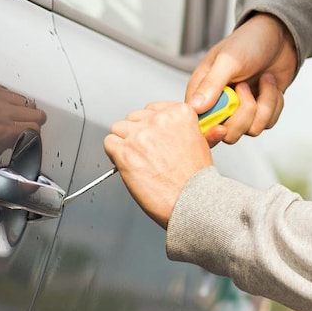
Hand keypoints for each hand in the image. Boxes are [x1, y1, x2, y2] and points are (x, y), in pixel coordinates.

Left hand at [0, 66, 46, 174]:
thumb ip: (15, 138)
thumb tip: (28, 129)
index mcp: (4, 130)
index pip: (35, 126)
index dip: (32, 133)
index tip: (27, 135)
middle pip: (32, 109)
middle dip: (28, 120)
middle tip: (18, 126)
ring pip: (20, 97)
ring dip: (15, 107)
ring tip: (3, 116)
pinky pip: (1, 88)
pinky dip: (0, 98)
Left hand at [105, 102, 213, 227]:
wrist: (191, 201)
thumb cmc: (196, 180)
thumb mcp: (202, 144)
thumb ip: (188, 129)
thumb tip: (181, 126)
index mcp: (180, 113)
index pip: (153, 109)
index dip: (151, 126)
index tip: (153, 137)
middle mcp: (159, 120)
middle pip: (134, 118)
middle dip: (137, 134)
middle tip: (146, 153)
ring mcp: (140, 135)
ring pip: (119, 129)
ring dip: (124, 143)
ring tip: (137, 160)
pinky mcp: (125, 151)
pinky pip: (109, 143)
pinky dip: (114, 155)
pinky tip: (127, 165)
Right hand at [187, 13, 297, 143]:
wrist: (281, 35)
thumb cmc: (250, 41)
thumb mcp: (228, 60)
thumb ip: (211, 84)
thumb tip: (194, 108)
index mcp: (202, 91)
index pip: (198, 124)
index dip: (209, 131)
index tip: (222, 126)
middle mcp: (220, 104)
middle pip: (227, 134)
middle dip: (243, 114)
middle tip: (245, 86)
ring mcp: (241, 110)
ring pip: (251, 130)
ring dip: (264, 104)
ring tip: (264, 79)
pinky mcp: (260, 112)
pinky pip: (268, 123)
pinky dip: (274, 104)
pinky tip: (271, 84)